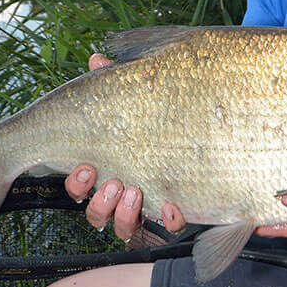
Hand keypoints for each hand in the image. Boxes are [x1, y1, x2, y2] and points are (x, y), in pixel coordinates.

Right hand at [62, 52, 186, 240]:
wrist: (209, 133)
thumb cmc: (161, 115)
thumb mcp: (139, 96)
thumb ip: (117, 80)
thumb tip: (97, 59)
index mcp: (108, 165)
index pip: (80, 184)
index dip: (77, 181)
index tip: (86, 165)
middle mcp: (122, 191)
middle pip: (97, 212)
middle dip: (100, 201)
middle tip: (112, 182)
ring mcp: (147, 206)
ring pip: (124, 225)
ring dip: (124, 213)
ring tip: (135, 191)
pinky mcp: (174, 211)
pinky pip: (168, 227)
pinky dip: (169, 220)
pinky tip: (173, 206)